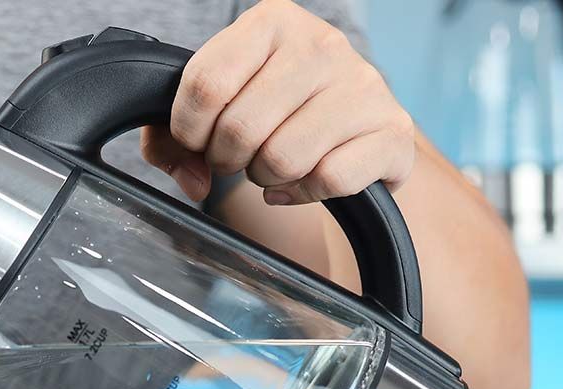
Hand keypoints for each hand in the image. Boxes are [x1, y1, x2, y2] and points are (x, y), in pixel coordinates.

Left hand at [141, 0, 414, 205]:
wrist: (352, 125)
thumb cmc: (272, 112)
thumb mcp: (215, 107)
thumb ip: (170, 138)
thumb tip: (192, 179)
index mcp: (271, 22)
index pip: (205, 84)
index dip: (188, 130)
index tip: (197, 140)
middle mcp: (322, 43)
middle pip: (240, 128)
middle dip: (226, 160)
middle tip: (238, 157)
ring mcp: (363, 85)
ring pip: (282, 158)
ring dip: (265, 177)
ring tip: (272, 164)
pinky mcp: (391, 130)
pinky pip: (327, 179)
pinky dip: (303, 192)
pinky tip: (304, 179)